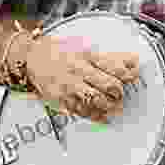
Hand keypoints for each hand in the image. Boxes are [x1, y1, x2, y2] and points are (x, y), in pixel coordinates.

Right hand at [25, 36, 139, 123]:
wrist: (31, 57)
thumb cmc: (58, 52)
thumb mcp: (84, 48)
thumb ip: (109, 57)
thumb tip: (133, 61)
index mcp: (85, 55)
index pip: (113, 66)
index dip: (128, 74)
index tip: (133, 78)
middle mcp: (78, 70)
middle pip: (108, 84)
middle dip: (118, 91)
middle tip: (119, 94)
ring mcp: (69, 86)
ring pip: (96, 100)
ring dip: (109, 105)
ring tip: (113, 105)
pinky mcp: (60, 99)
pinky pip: (81, 111)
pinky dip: (95, 115)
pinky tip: (102, 116)